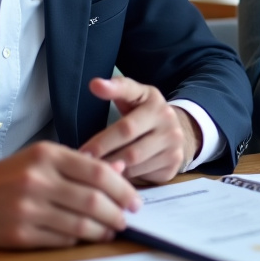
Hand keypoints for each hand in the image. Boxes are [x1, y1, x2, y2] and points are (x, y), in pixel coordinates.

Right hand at [0, 141, 139, 248]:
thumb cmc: (14, 174)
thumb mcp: (45, 158)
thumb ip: (82, 164)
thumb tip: (120, 169)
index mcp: (47, 155)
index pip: (97, 172)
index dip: (122, 189)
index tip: (134, 201)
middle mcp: (37, 179)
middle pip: (92, 200)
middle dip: (117, 213)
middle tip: (126, 219)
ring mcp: (27, 208)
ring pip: (80, 224)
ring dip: (102, 230)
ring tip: (110, 230)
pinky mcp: (20, 233)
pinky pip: (61, 239)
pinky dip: (79, 239)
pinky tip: (86, 236)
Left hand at [80, 76, 201, 184]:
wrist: (177, 135)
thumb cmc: (145, 115)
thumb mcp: (136, 97)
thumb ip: (117, 89)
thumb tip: (95, 84)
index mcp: (154, 101)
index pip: (130, 94)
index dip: (111, 93)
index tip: (93, 87)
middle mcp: (167, 121)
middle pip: (127, 135)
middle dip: (102, 146)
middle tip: (82, 155)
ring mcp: (172, 144)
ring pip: (133, 159)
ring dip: (111, 164)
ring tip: (92, 168)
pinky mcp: (172, 165)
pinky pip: (142, 174)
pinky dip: (124, 176)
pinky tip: (112, 176)